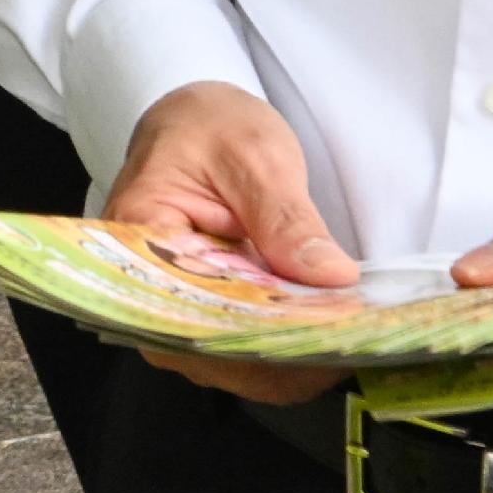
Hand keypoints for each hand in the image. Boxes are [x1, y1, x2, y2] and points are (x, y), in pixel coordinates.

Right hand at [99, 81, 358, 405]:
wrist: (197, 127)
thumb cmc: (211, 130)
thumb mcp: (254, 157)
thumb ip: (285, 218)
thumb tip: (332, 277)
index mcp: (137, 244)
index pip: (194, 313)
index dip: (261, 334)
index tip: (327, 332)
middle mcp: (146, 296)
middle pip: (217, 352)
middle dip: (289, 352)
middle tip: (354, 335)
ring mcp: (177, 317)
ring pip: (238, 365)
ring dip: (296, 356)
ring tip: (350, 332)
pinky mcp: (209, 322)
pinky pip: (250, 353)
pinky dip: (292, 348)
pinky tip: (331, 330)